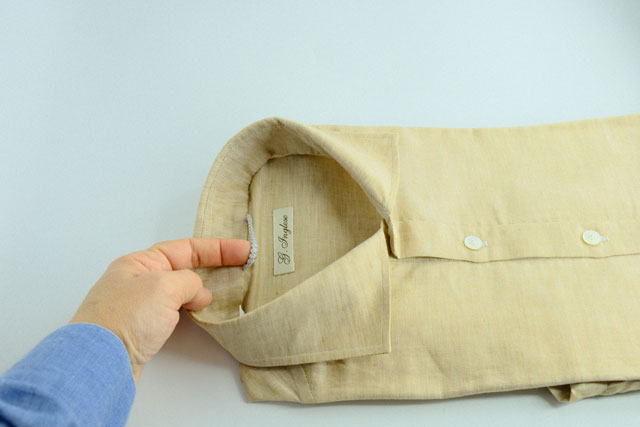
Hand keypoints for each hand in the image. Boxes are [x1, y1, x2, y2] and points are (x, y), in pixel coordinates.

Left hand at [70, 237, 250, 382]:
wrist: (98, 364)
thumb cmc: (125, 319)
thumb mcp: (164, 287)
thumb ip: (189, 282)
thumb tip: (199, 294)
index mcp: (140, 262)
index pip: (186, 248)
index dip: (218, 248)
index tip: (244, 251)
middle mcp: (139, 281)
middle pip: (184, 268)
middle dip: (213, 267)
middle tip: (241, 268)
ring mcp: (141, 306)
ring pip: (181, 292)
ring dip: (202, 291)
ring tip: (226, 293)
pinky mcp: (144, 330)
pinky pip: (175, 312)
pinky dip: (192, 310)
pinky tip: (202, 315)